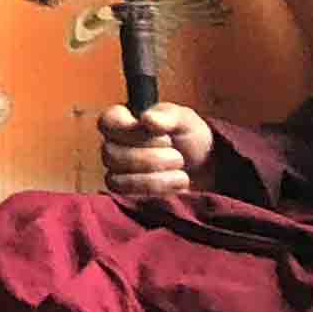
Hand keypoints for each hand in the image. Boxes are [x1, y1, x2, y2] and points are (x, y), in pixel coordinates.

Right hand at [97, 102, 216, 193]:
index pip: (107, 121)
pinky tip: (175, 186)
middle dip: (152, 159)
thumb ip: (168, 116)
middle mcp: (114, 145)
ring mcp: (117, 170)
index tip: (161, 135)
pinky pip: (127, 195)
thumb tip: (147, 119)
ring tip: (181, 173)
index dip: (131, 130)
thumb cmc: (189, 138)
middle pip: (112, 154)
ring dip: (156, 178)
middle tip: (178, 156)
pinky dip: (156, 190)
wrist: (205, 167)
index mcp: (123, 121)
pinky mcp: (126, 192)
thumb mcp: (185, 121)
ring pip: (118, 178)